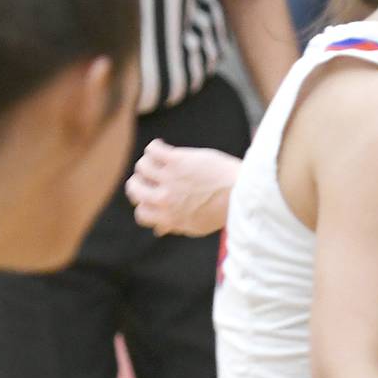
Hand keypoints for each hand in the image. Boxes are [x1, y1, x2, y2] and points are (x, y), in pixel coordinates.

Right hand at [126, 139, 240, 236]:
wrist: (242, 192)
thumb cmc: (222, 210)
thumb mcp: (197, 226)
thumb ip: (175, 226)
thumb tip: (158, 230)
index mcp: (169, 218)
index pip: (141, 214)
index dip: (145, 205)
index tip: (153, 197)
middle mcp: (165, 200)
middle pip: (134, 188)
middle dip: (140, 182)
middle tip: (151, 177)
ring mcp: (169, 179)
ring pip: (141, 167)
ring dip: (150, 163)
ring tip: (160, 160)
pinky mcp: (176, 160)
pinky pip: (152, 149)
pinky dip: (156, 146)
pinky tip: (163, 147)